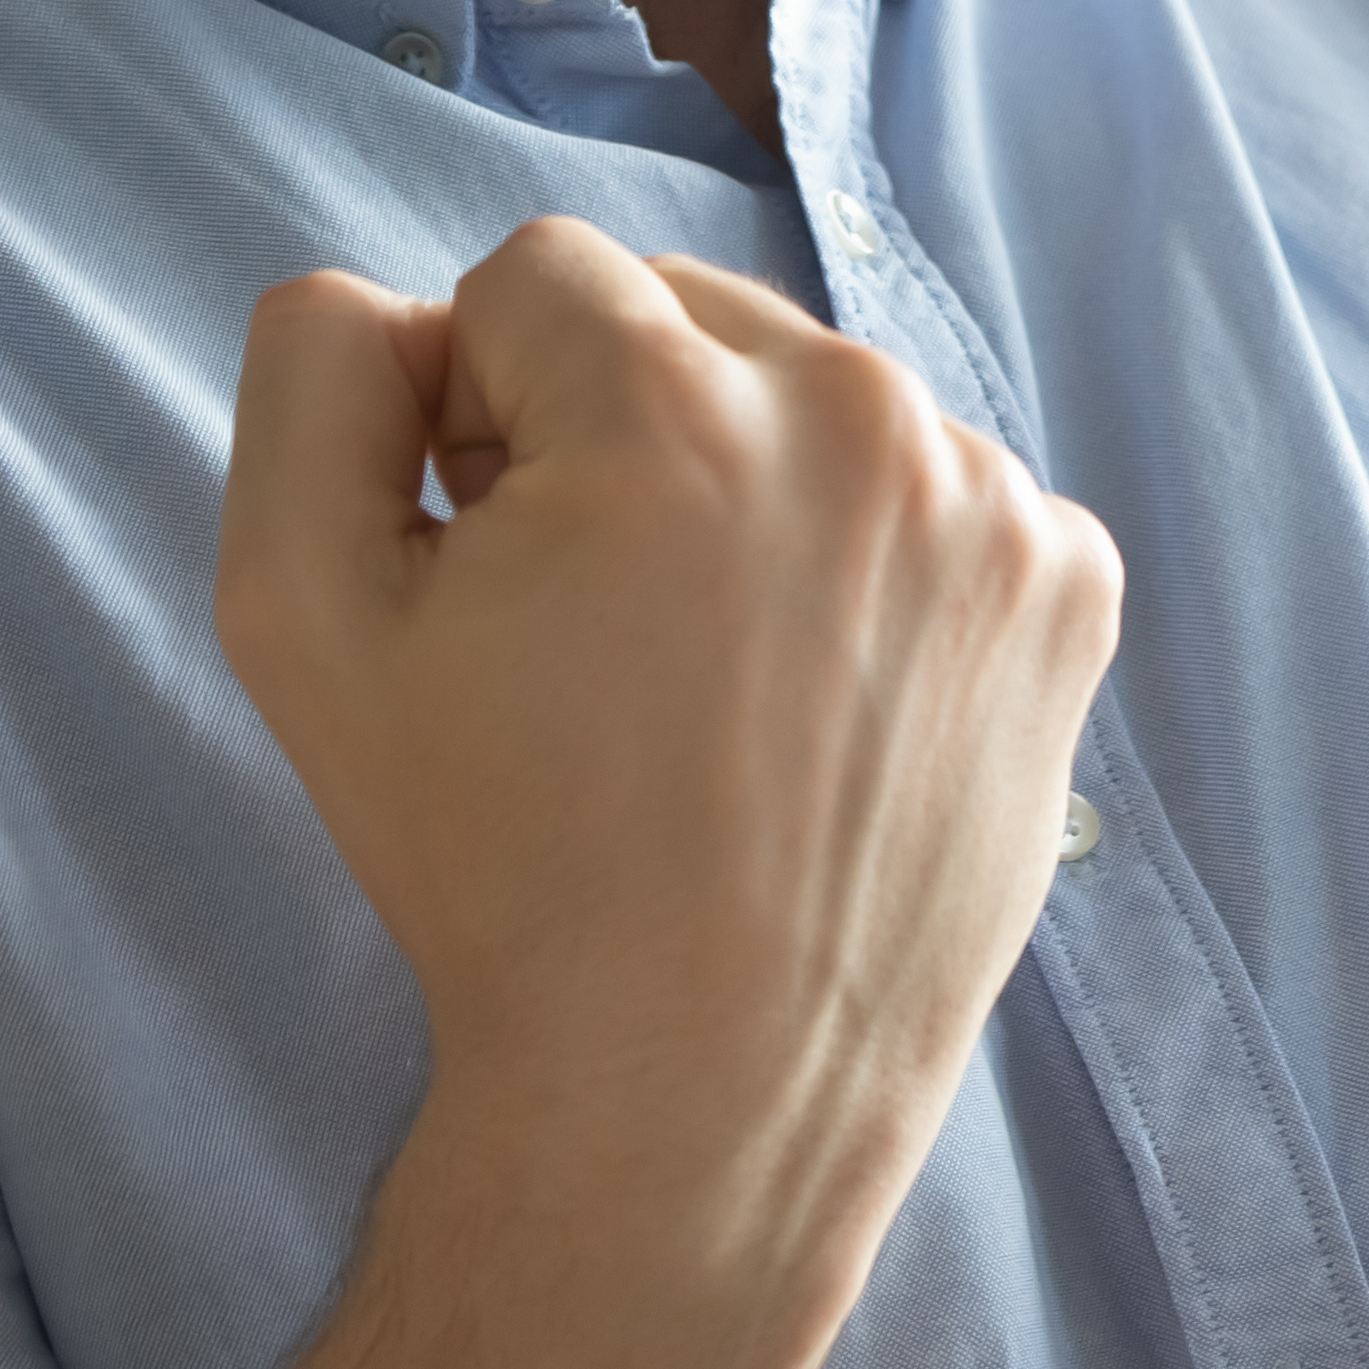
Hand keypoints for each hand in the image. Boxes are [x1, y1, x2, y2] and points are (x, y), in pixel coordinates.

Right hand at [187, 215, 1121, 1368]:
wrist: (699, 1092)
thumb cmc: (494, 865)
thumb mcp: (299, 619)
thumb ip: (314, 383)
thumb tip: (398, 305)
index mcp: (672, 405)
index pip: (536, 275)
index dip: (479, 409)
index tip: (493, 556)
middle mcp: (859, 419)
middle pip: (690, 313)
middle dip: (617, 423)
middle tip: (593, 626)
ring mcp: (990, 502)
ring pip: (819, 397)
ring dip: (753, 482)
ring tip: (712, 674)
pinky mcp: (1069, 582)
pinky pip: (938, 490)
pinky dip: (878, 561)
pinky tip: (824, 697)